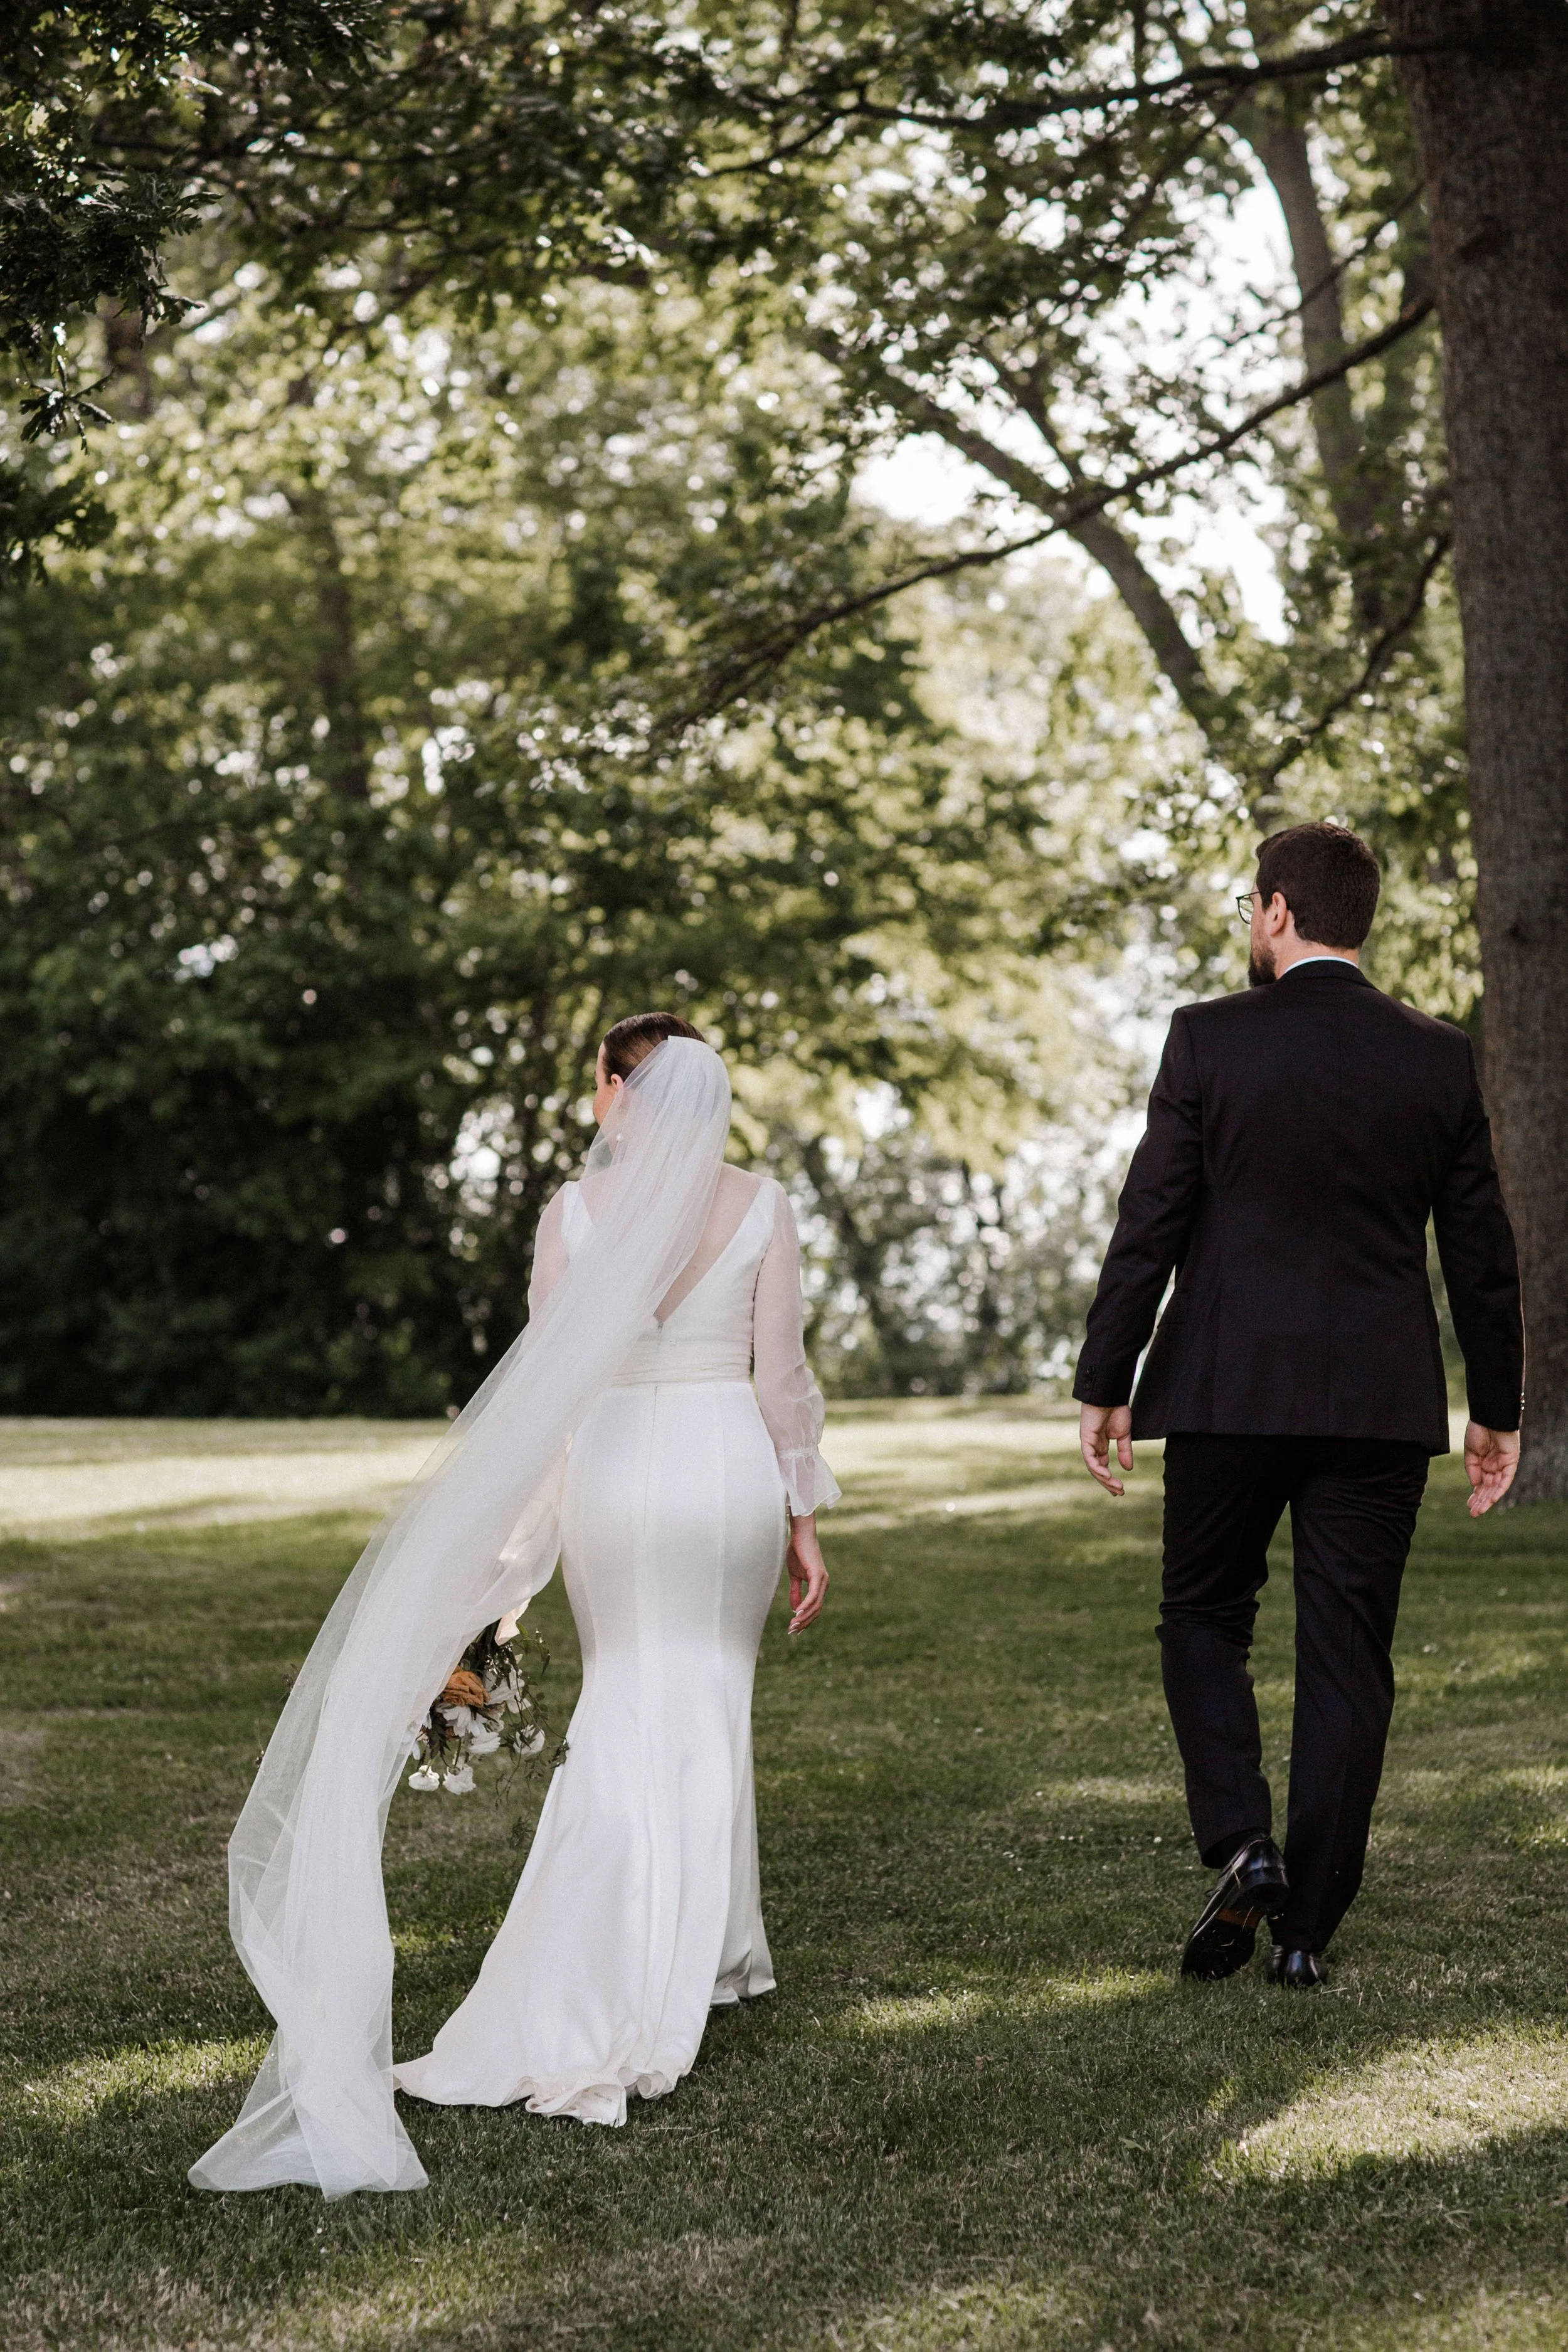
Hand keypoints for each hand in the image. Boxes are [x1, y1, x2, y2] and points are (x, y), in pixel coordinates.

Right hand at [785, 1513, 828, 1631]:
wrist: (800, 1535)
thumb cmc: (797, 1552)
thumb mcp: (794, 1576)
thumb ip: (796, 1592)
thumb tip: (795, 1609)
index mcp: (819, 1585)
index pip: (815, 1608)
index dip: (806, 1620)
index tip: (795, 1630)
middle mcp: (824, 1584)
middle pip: (817, 1610)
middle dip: (804, 1622)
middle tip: (791, 1631)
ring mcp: (822, 1580)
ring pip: (816, 1605)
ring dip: (804, 1617)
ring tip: (793, 1625)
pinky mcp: (818, 1575)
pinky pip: (813, 1595)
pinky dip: (805, 1605)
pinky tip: (797, 1613)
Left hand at [1080, 1403, 1132, 1495]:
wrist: (1110, 1396)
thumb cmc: (1116, 1410)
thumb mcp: (1124, 1435)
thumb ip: (1125, 1451)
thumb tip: (1128, 1469)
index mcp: (1100, 1445)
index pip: (1102, 1466)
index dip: (1109, 1479)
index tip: (1120, 1489)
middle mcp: (1092, 1446)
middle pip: (1097, 1470)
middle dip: (1107, 1483)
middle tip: (1119, 1493)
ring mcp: (1088, 1443)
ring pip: (1093, 1467)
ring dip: (1104, 1479)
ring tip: (1116, 1487)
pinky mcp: (1085, 1439)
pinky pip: (1090, 1458)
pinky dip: (1098, 1468)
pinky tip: (1107, 1476)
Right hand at [1463, 1420, 1519, 1515]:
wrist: (1488, 1416)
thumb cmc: (1478, 1430)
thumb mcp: (1470, 1452)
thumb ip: (1472, 1469)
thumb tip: (1475, 1485)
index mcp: (1484, 1463)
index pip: (1481, 1484)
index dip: (1475, 1495)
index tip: (1469, 1505)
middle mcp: (1495, 1466)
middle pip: (1489, 1488)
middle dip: (1481, 1501)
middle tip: (1473, 1513)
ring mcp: (1504, 1465)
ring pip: (1497, 1487)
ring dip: (1489, 1499)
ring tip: (1479, 1510)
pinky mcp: (1511, 1462)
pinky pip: (1506, 1479)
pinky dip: (1499, 1489)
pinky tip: (1491, 1499)